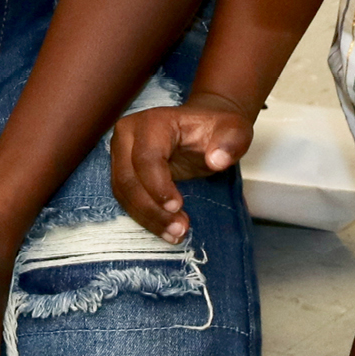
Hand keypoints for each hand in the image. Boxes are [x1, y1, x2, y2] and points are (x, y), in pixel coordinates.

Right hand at [111, 93, 255, 244]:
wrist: (204, 128)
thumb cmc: (216, 129)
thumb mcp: (233, 131)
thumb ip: (230, 143)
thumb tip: (217, 160)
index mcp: (152, 122)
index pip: (146, 157)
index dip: (158, 185)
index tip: (178, 206)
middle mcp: (129, 134)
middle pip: (128, 178)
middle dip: (152, 209)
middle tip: (179, 228)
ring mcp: (121, 152)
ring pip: (123, 192)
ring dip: (147, 217)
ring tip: (175, 233)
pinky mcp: (122, 170)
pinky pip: (126, 198)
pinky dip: (144, 216)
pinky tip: (165, 230)